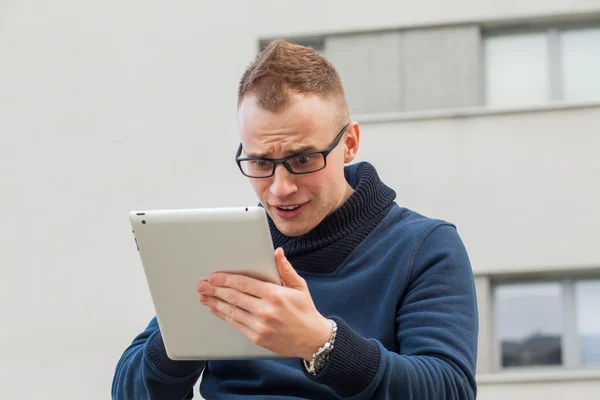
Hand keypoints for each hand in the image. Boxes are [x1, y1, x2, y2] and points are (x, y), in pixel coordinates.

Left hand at [196, 248, 331, 359]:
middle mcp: (265, 310)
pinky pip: (236, 324)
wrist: (313, 340)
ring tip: (204, 296)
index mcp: (275, 294)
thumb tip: (277, 252)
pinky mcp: (257, 337)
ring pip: (231, 311)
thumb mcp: (299, 287)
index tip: (214, 276)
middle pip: (233, 296)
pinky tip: (217, 309)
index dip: (226, 279)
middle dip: (215, 289)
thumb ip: (285, 269)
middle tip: (202, 285)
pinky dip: (224, 315)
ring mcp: (260, 325)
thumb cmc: (306, 311)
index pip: (244, 283)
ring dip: (215, 302)